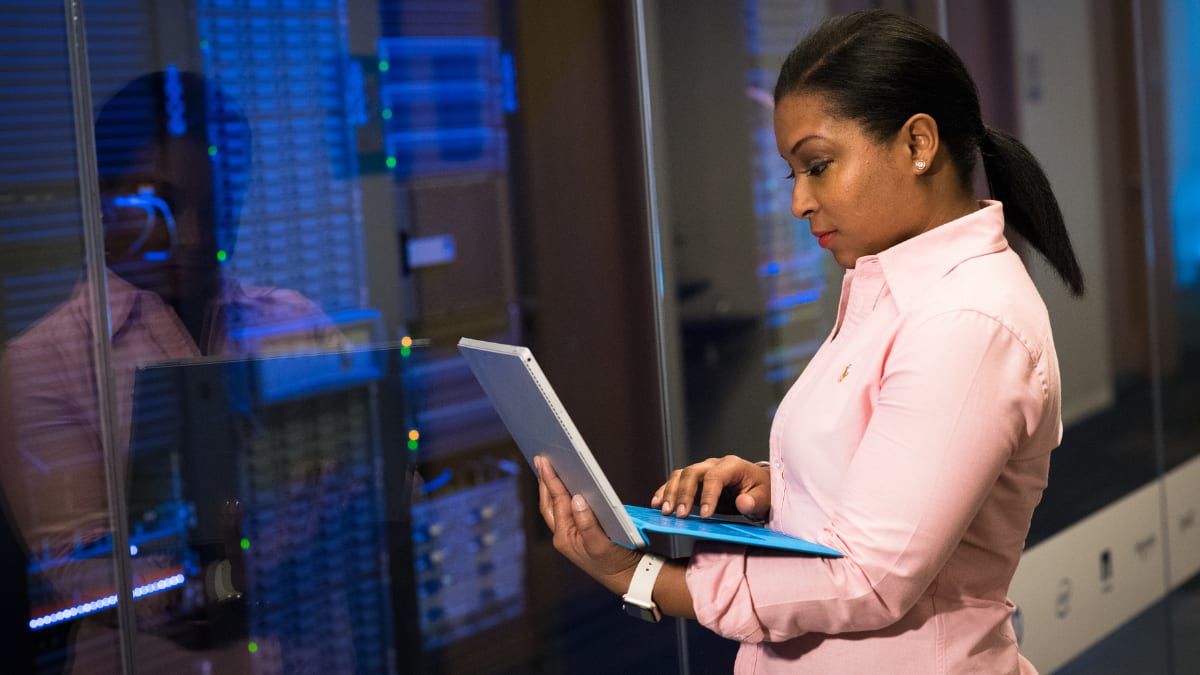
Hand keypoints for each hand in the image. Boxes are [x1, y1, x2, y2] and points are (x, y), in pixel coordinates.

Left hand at [535, 456, 639, 593]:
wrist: (624, 576)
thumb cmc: (614, 562)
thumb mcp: (601, 544)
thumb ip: (587, 522)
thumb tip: (576, 498)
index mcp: (565, 537)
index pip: (557, 502)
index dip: (551, 480)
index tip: (545, 462)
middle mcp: (562, 536)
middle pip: (548, 503)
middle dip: (543, 481)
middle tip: (540, 459)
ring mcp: (568, 536)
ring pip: (553, 508)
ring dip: (549, 488)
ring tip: (546, 469)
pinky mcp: (575, 534)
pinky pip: (562, 512)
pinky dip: (560, 497)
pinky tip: (562, 487)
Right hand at [651, 455, 769, 520]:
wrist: (758, 488)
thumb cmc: (762, 492)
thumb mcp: (765, 498)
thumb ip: (755, 501)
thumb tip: (743, 502)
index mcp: (732, 465)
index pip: (715, 476)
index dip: (709, 495)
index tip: (705, 515)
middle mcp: (713, 465)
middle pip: (692, 473)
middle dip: (683, 494)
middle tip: (679, 515)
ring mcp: (702, 472)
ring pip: (680, 475)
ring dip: (670, 493)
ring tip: (665, 512)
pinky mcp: (694, 482)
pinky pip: (675, 482)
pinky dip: (664, 492)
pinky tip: (656, 503)